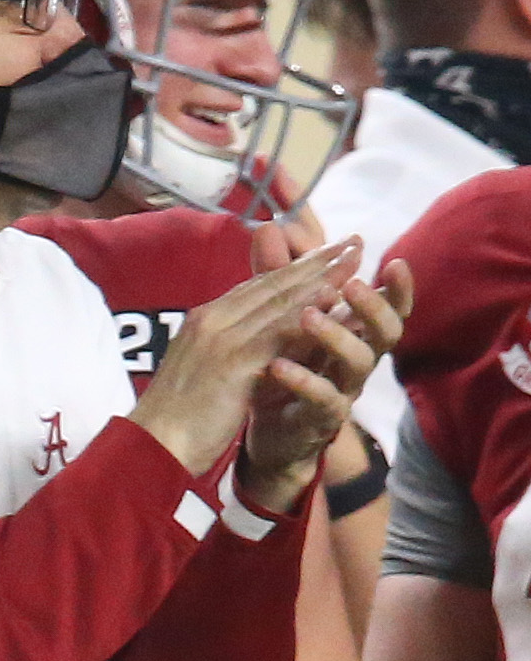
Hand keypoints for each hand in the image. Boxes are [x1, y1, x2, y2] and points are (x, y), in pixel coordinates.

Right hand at [132, 236, 364, 484]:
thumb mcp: (198, 372)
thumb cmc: (172, 420)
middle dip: (315, 262)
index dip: (294, 268)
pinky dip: (308, 316)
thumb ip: (222, 348)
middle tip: (352, 243)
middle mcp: (211, 321)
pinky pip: (279, 334)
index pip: (255, 287)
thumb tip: (249, 341)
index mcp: (202, 322)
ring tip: (353, 262)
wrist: (150, 448)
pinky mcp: (233, 363)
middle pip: (272, 285)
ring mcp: (221, 339)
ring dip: (320, 279)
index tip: (326, 254)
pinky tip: (334, 305)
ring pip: (279, 302)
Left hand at [240, 256, 408, 513]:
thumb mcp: (277, 321)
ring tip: (309, 316)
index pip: (389, 307)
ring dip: (336, 335)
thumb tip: (269, 227)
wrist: (261, 433)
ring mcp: (343, 391)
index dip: (399, 288)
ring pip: (358, 362)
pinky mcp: (320, 419)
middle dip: (373, 306)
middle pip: (387, 332)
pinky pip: (322, 398)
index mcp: (355, 334)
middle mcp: (357, 361)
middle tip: (353, 285)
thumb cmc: (279, 369)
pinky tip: (278, 365)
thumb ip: (277, 278)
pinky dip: (302, 380)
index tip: (396, 261)